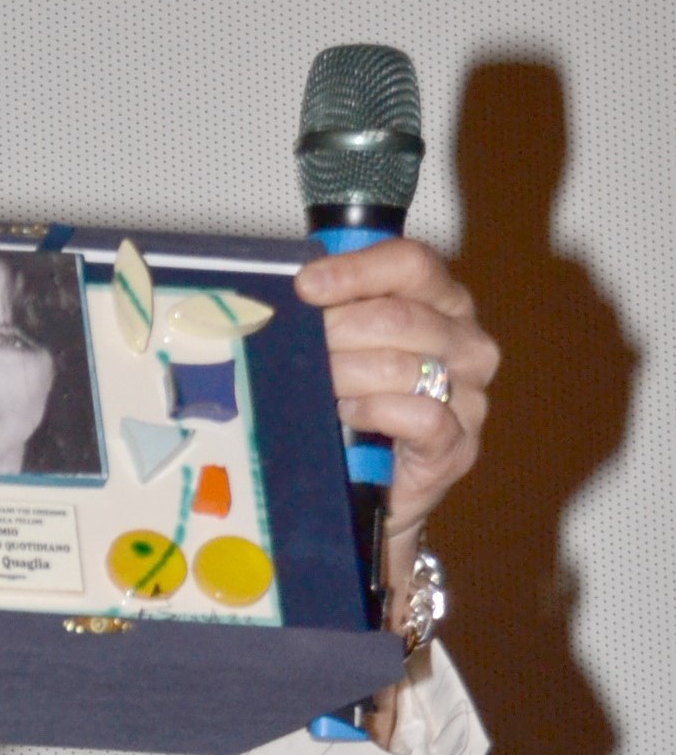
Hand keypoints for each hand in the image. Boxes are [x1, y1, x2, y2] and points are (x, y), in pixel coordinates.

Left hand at [296, 238, 497, 584]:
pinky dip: (376, 413)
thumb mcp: (342, 351)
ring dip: (345, 376)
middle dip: (335, 332)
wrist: (370, 490)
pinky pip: (421, 416)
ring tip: (316, 390)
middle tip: (296, 350)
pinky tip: (348, 416)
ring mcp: (470, 395)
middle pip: (398, 316)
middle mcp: (466, 343)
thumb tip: (284, 290)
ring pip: (403, 366)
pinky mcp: (458, 445)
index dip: (355, 270)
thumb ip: (332, 313)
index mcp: (442, 303)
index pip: (411, 264)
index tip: (305, 286)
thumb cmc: (353, 410)